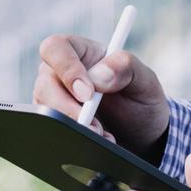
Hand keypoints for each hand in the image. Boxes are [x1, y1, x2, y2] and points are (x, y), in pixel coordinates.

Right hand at [34, 33, 169, 155]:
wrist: (143, 136)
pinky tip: (96, 143)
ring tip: (102, 135)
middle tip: (93, 126)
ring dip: (72, 126)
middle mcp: (62, 74)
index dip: (66, 69)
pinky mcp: (57, 123)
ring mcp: (56, 100)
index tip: (87, 94)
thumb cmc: (141, 100)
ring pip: (45, 110)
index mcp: (81, 52)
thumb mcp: (145, 81)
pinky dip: (72, 138)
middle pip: (45, 84)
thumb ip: (126, 67)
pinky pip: (52, 131)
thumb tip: (99, 75)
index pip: (56, 48)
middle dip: (67, 108)